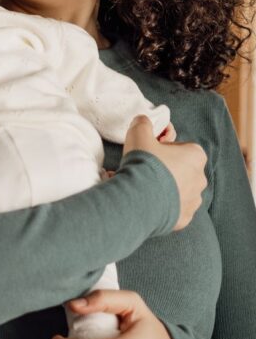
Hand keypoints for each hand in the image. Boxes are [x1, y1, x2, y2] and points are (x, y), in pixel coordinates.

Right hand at [123, 115, 206, 230]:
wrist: (140, 199)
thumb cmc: (143, 165)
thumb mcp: (139, 134)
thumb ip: (143, 124)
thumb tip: (143, 120)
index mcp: (196, 155)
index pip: (180, 148)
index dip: (161, 150)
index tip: (147, 154)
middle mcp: (200, 178)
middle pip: (180, 171)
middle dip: (163, 171)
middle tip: (142, 172)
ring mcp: (193, 200)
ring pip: (177, 192)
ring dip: (162, 190)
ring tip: (141, 189)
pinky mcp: (184, 218)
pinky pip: (172, 210)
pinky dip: (161, 207)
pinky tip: (146, 204)